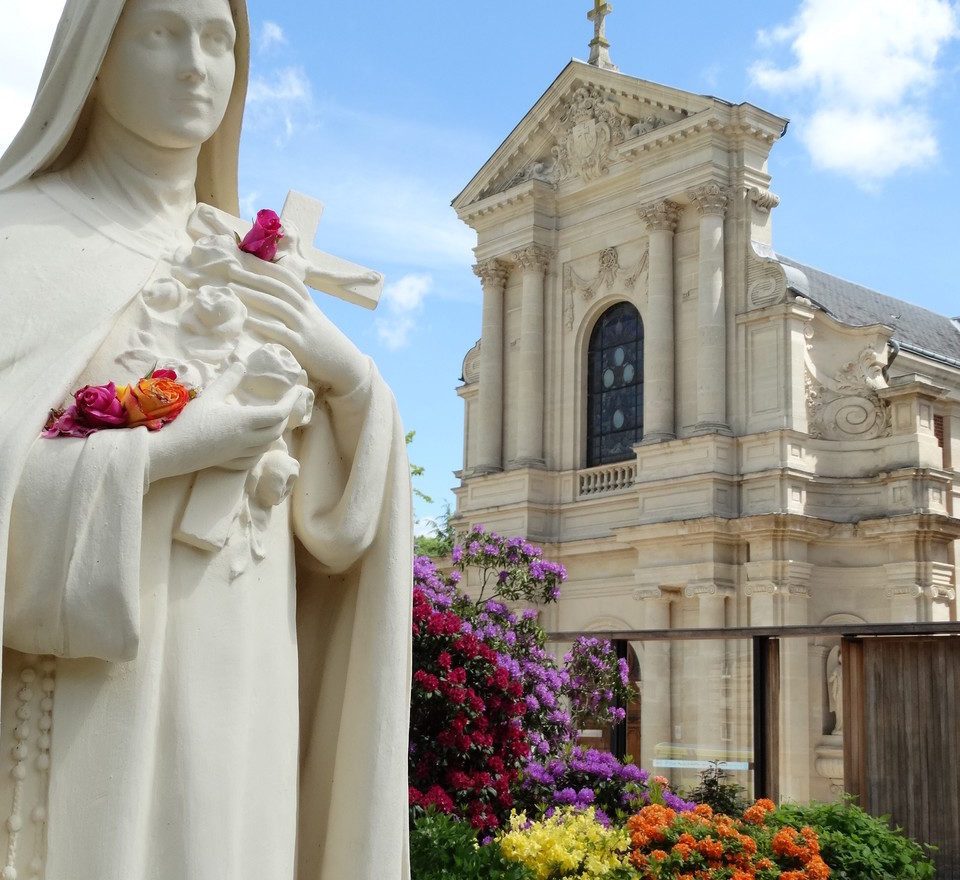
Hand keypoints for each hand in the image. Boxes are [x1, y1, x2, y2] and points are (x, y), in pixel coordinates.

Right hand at [147, 361, 309, 482]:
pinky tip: (256, 444)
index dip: (291, 402)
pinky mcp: (231, 462)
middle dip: (285, 416)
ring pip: (268, 445)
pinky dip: (261, 448)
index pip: (279, 413)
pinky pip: (255, 457)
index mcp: (245, 421)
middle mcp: (248, 439)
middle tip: (286, 403)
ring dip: (275, 432)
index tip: (297, 391)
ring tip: (273, 420)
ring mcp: (240, 453)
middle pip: (277, 429)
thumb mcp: (209, 397)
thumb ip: (227, 381)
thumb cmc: (189, 423)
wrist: (172, 452)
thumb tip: (241, 364)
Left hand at [226, 250, 367, 395]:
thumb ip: (296, 310)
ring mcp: (304, 328)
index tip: (247, 258)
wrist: (345, 365)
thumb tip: (272, 301)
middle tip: (232, 269)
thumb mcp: (313, 321)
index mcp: (308, 304)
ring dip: (253, 294)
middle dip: (254, 276)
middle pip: (278, 288)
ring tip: (232, 289)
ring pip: (277, 305)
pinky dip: (262, 324)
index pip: (287, 278)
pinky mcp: (301, 346)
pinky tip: (246, 319)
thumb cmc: (324, 344)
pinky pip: (279, 331)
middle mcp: (306, 311)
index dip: (267, 267)